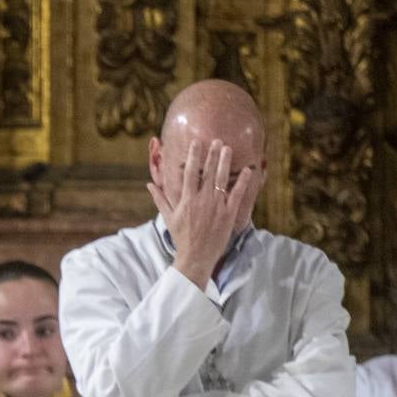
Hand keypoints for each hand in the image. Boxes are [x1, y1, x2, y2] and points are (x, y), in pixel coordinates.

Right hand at [147, 139, 256, 287]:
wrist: (195, 256)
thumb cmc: (181, 237)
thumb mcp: (168, 217)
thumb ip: (160, 199)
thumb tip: (149, 185)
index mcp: (187, 199)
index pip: (190, 172)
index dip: (194, 156)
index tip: (197, 143)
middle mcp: (201, 200)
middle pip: (207, 172)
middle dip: (212, 154)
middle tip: (216, 140)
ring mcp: (216, 206)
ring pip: (221, 179)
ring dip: (225, 162)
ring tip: (228, 148)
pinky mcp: (228, 214)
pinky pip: (237, 194)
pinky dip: (242, 182)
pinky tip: (248, 171)